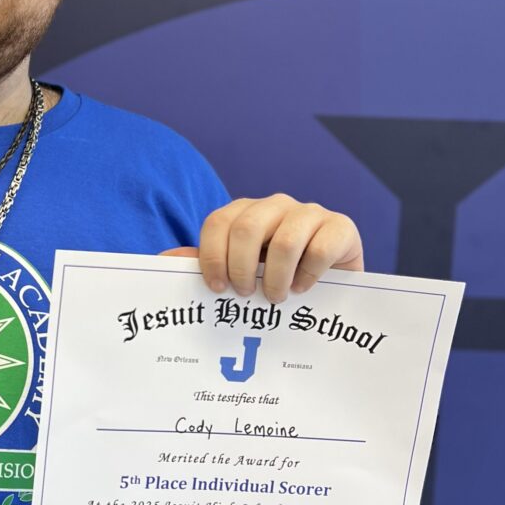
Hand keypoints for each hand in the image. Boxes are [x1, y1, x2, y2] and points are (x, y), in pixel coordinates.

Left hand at [161, 194, 363, 302]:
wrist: (333, 283)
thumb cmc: (276, 276)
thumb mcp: (239, 270)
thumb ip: (205, 263)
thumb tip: (163, 260)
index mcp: (245, 212)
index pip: (217, 222)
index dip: (211, 257)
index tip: (216, 289)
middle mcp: (276, 205)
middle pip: (247, 228)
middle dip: (241, 268)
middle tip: (244, 295)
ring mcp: (310, 213)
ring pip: (285, 241)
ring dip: (276, 278)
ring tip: (275, 298)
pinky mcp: (341, 227)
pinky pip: (321, 247)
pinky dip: (308, 274)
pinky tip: (303, 289)